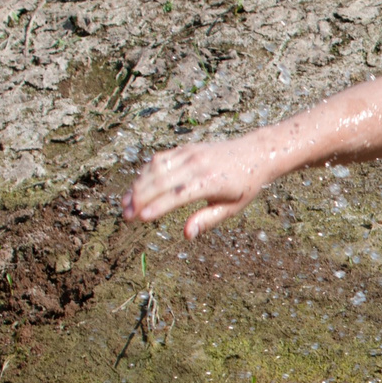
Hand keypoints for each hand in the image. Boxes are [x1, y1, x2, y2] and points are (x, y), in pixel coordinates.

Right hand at [121, 136, 273, 237]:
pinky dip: (145, 172)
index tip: (141, 218)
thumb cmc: (245, 184)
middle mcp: (198, 164)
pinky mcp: (185, 148)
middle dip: (140, 198)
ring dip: (138, 185)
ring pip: (156, 168)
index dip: (158, 206)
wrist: (256, 152)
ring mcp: (190, 153)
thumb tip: (186, 234)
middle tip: (126, 216)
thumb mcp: (232, 207)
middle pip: (161, 181)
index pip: (178, 195)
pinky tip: (137, 187)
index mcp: (211, 181)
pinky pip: (160, 159)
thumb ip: (208, 219)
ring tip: (125, 204)